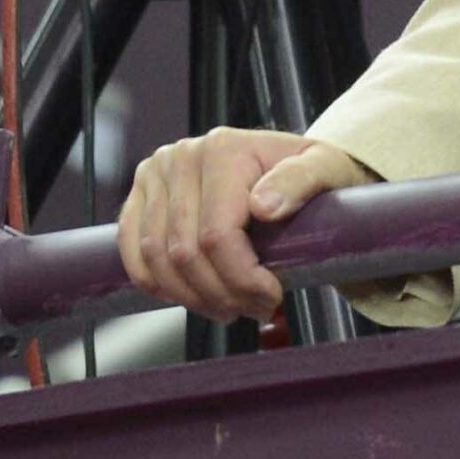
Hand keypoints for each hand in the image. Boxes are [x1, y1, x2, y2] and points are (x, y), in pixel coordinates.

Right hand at [116, 127, 374, 322]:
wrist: (287, 164)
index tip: (270, 298)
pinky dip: (157, 284)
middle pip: (185, 252)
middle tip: (254, 310)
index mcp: (224, 148)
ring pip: (157, 259)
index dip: (241, 278)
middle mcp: (182, 157)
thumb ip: (301, 180)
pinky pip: (134, 253)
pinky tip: (191, 296)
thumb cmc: (310, 171)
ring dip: (192, 297)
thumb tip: (264, 206)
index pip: (217, 235)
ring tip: (229, 307)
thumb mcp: (325, 168)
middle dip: (221, 294)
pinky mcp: (139, 195)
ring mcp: (156, 175)